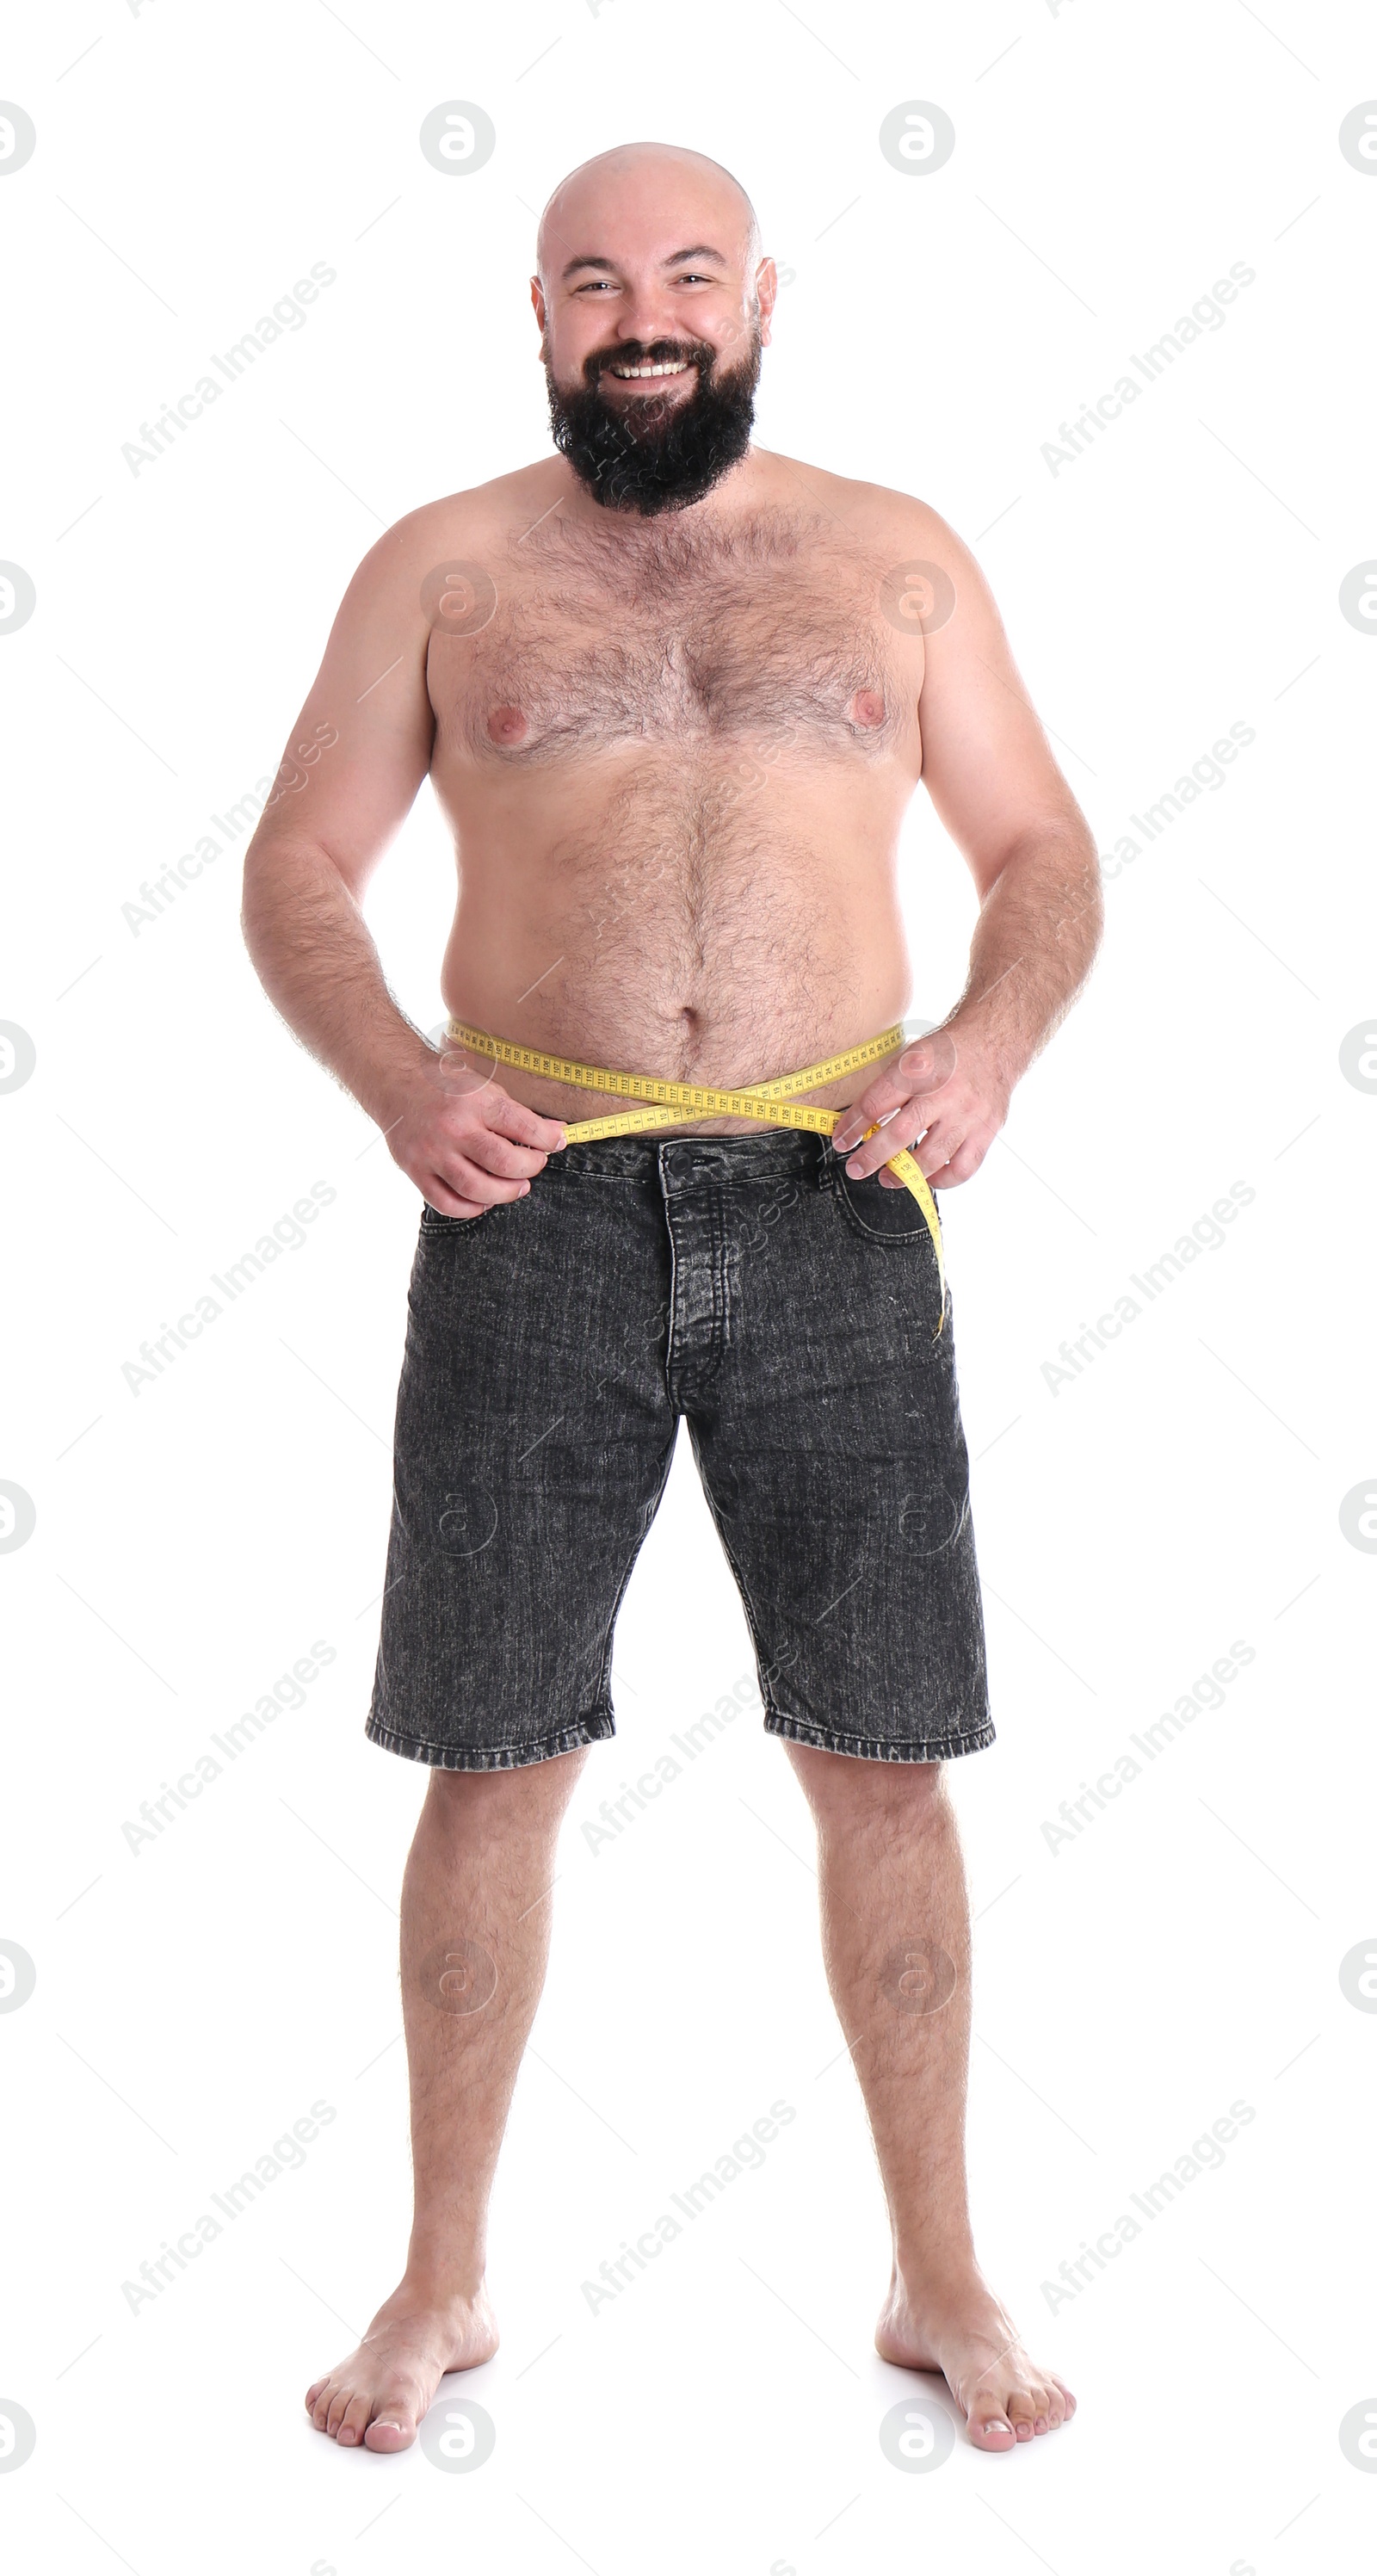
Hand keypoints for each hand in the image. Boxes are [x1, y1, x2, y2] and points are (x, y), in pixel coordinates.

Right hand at [381, 1044, 566, 1217]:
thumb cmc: (446, 1086)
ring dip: (505, 1193)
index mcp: (474, 1102)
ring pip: (477, 1189)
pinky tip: (484, 1199)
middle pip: (503, 1162)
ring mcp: (432, 1153)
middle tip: (535, 1165)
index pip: (522, 1126)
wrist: (396, 1082)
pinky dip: (472, 1208)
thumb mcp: (486, 1088)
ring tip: (517, 1186)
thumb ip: (518, 1115)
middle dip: (530, 1168)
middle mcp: (453, 1129)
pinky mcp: (416, 1171)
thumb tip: (557, 1134)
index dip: (548, 1139)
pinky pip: (447, 1204)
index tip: (557, 1142)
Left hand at [830, 1025, 1009, 1189]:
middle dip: (872, 1156)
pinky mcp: (987, 1130)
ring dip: (904, 1174)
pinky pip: (963, 1168)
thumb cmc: (944, 1054)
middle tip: (856, 1169)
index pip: (877, 1102)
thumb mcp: (912, 1055)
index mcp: (919, 1067)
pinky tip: (926, 1176)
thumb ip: (889, 1088)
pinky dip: (942, 1180)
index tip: (841, 1141)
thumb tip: (859, 1125)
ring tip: (887, 1178)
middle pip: (901, 1133)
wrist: (993, 1042)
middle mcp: (944, 1091)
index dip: (853, 1126)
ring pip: (932, 1156)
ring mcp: (968, 1114)